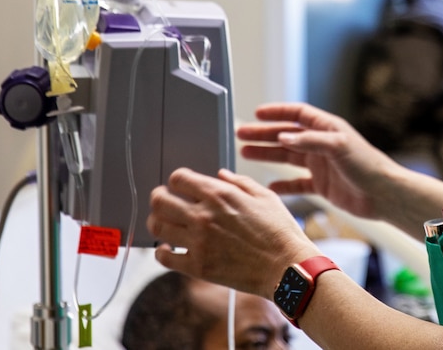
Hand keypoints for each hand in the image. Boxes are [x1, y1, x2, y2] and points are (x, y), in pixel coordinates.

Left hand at [147, 167, 317, 297]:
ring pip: (157, 227)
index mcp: (219, 195)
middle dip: (158, 197)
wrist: (286, 267)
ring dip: (156, 222)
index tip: (179, 186)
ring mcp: (198, 242)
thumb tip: (220, 175)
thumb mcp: (265, 196)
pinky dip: (161, 251)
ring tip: (162, 223)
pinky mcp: (198, 266)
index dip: (176, 180)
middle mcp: (203, 216)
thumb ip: (239, 182)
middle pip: (160, 200)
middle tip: (162, 200)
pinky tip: (167, 248)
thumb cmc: (279, 230)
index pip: (178, 179)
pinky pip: (164, 257)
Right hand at [238, 102, 401, 220]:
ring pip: (288, 157)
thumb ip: (310, 141)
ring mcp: (321, 164)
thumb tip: (283, 136)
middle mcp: (322, 144)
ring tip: (245, 154)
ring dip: (268, 155)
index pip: (297, 114)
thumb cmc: (368, 166)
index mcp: (327, 128)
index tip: (256, 113)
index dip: (276, 112)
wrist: (384, 195)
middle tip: (242, 134)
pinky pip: (297, 183)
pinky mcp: (322, 185)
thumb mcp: (338, 147)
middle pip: (286, 135)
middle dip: (264, 134)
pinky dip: (283, 184)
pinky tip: (269, 187)